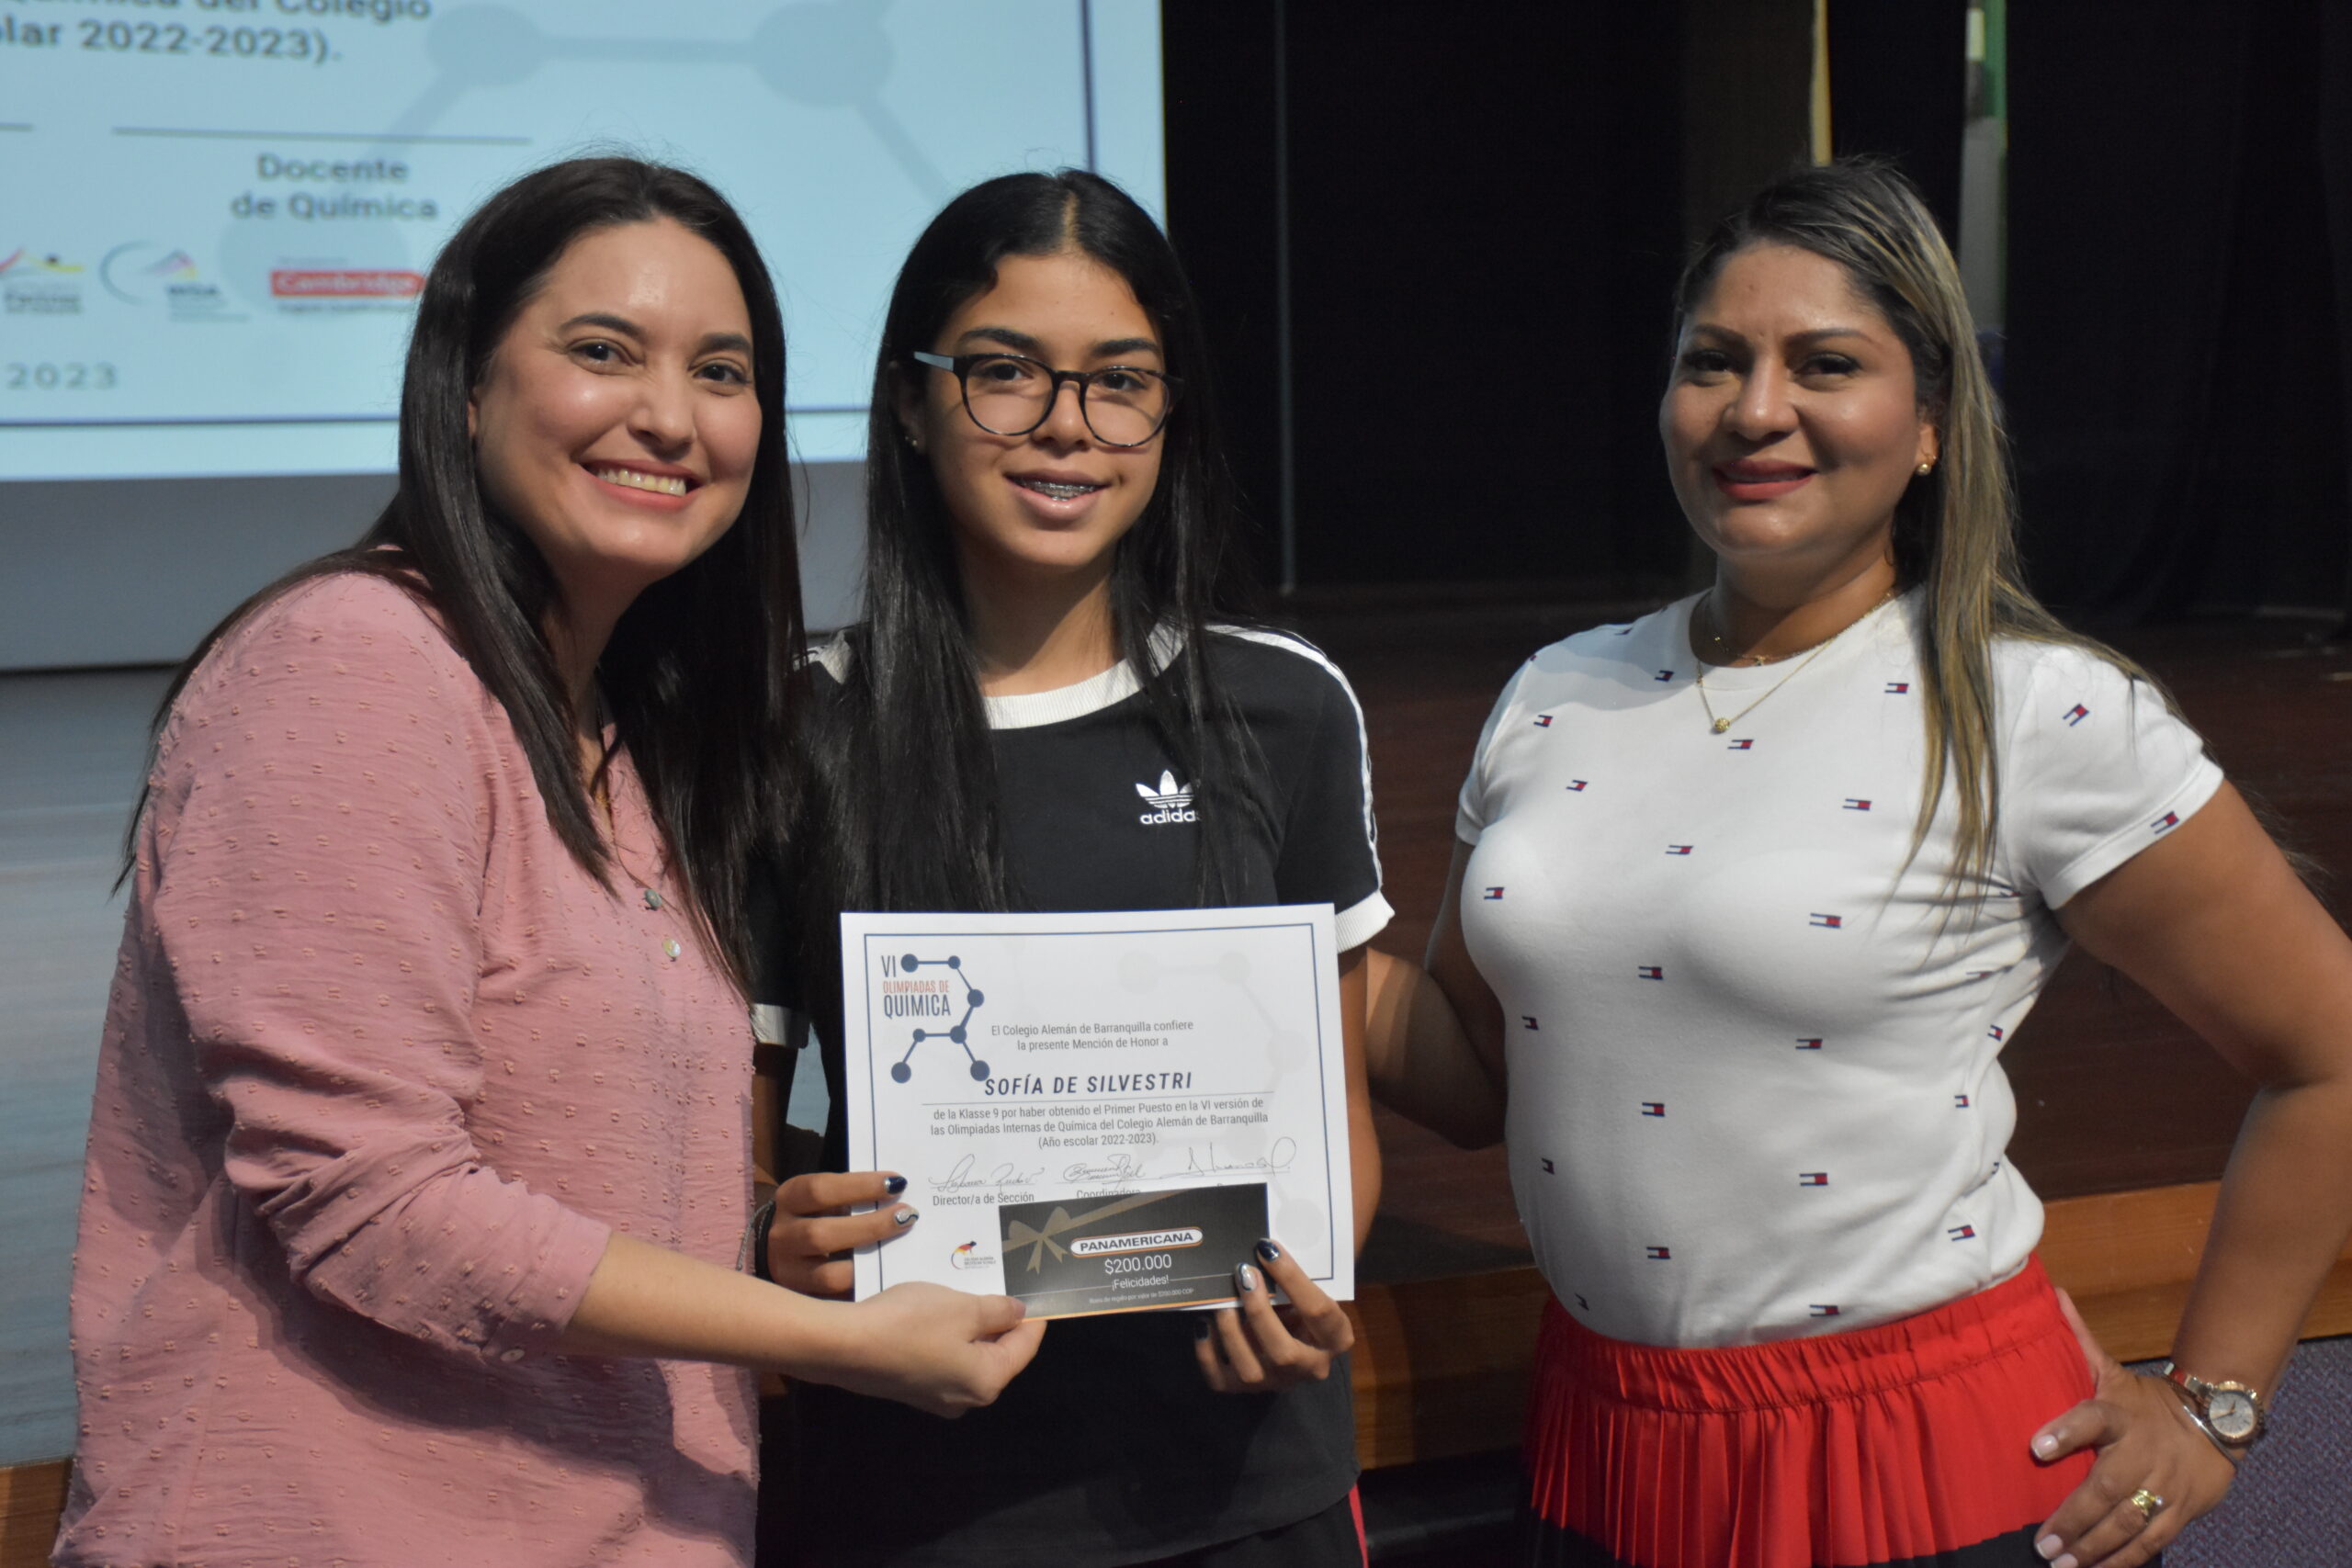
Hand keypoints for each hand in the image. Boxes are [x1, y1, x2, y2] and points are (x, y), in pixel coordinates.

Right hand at [768, 1170, 915, 1297]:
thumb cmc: (821, 1214)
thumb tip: (899, 1191)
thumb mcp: (827, 1197)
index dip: (860, 1185)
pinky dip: (866, 1292)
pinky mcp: (806, 1302)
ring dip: (870, 1263)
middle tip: (908, 1216)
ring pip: (829, 1275)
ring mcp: (789, 1273)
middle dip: (870, 1226)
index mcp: (789, 1199)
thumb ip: (854, 1195)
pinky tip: (893, 1282)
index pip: (819, 1190)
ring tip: (903, 1250)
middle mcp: (782, 1236)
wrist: (788, 1247)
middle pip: (821, 1234)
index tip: (897, 1183)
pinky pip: (840, 1303)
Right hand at [825, 1282, 1045, 1417]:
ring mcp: (934, 1396)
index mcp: (987, 1382)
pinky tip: (940, 1311)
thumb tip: (1018, 1313)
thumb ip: (997, 1311)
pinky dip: (948, 1335)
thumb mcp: (962, 1308)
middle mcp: (965, 1398)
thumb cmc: (911, 1324)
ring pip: (968, 1356)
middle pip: (997, 1355)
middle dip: (1001, 1321)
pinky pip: (942, 1358)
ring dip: (972, 1326)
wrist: (843, 1345)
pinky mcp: (909, 1387)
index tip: (1038, 1293)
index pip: (1024, 1347)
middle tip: (1004, 1286)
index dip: (1034, 1318)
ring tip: (973, 1292)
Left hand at [1193, 1239, 1354, 1394]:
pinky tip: (1204, 1324)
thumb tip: (1261, 1249)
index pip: (1318, 1311)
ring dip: (1231, 1332)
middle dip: (1259, 1312)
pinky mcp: (1247, 1390)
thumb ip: (1295, 1277)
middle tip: (1243, 1275)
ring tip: (1220, 1301)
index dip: (1291, 1278)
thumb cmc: (1307, 1303)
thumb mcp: (1314, 1289)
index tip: (1267, 1249)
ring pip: (1251, 1371)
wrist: (1302, 1334)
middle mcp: (1311, 1367)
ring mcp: (1278, 1382)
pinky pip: (1221, 1380)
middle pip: (1284, 1352)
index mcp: (1336, 1338)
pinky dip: (1206, 1353)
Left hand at [2029, 1289, 2236, 1566]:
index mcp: (2119, 1414)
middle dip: (2073, 1517)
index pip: (2091, 1418)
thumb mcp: (2114, 1371)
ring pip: (2128, 1523)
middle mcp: (2140, 1453)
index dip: (2065, 1431)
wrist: (2216, 1420)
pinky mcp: (2180, 1510)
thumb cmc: (2147, 1401)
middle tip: (2042, 1541)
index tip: (2036, 1447)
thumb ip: (2079, 1340)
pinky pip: (2153, 1541)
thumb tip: (2051, 1293)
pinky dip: (2126, 1560)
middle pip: (2106, 1488)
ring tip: (2062, 1563)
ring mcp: (2162, 1486)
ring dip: (2094, 1547)